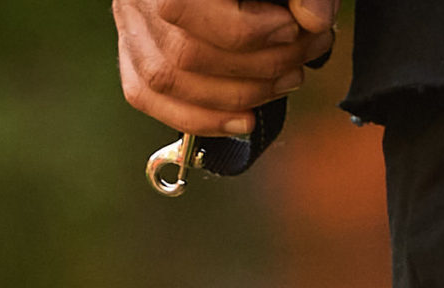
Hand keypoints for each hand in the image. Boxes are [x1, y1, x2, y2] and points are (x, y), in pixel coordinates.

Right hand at [113, 0, 339, 135]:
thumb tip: (314, 20)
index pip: (187, 9)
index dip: (249, 31)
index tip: (297, 31)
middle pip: (184, 54)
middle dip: (255, 68)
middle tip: (301, 61)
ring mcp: (129, 27)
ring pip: (166, 82)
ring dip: (233, 98)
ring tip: (285, 84)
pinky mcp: (131, 54)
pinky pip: (148, 98)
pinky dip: (199, 118)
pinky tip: (243, 120)